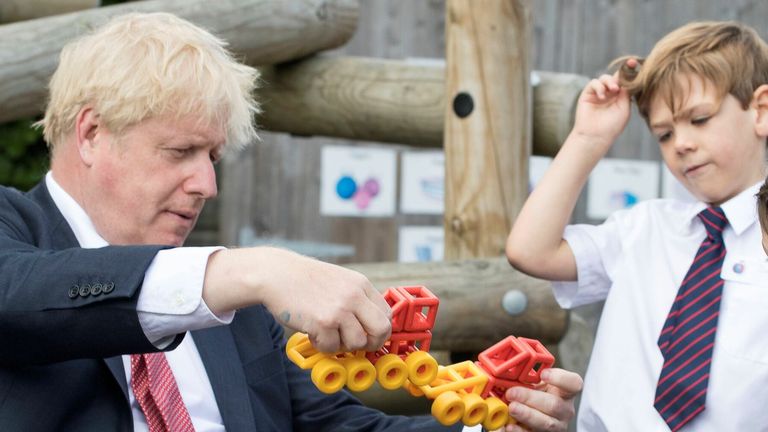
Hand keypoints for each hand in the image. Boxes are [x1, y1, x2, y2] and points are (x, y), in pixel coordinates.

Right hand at [203, 247, 391, 352]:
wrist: (276, 274)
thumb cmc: (305, 280)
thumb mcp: (340, 280)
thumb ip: (357, 298)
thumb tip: (372, 325)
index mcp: (360, 284)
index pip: (386, 314)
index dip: (379, 330)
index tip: (367, 336)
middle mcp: (354, 296)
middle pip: (381, 330)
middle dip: (371, 343)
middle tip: (355, 344)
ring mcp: (339, 309)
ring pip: (357, 343)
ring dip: (341, 345)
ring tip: (327, 333)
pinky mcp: (323, 322)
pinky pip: (332, 347)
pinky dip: (322, 345)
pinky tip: (312, 332)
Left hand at [503, 368, 582, 431]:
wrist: (536, 414)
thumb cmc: (537, 395)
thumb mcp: (537, 384)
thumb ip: (528, 378)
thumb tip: (507, 372)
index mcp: (566, 391)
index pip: (574, 383)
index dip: (560, 378)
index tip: (543, 374)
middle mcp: (565, 409)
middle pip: (554, 405)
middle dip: (530, 398)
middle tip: (512, 393)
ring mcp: (557, 425)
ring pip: (547, 423)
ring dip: (527, 415)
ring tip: (511, 408)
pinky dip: (520, 430)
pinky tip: (510, 425)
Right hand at [570, 64, 632, 153]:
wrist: (596, 136)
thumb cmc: (612, 126)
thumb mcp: (625, 107)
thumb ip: (626, 92)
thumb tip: (627, 77)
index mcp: (620, 97)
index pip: (625, 81)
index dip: (629, 71)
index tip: (634, 63)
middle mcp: (609, 94)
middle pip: (615, 77)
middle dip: (620, 74)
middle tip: (623, 80)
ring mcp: (598, 94)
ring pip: (604, 78)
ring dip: (609, 82)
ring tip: (613, 90)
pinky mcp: (587, 94)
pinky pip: (593, 83)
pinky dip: (599, 87)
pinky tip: (602, 96)